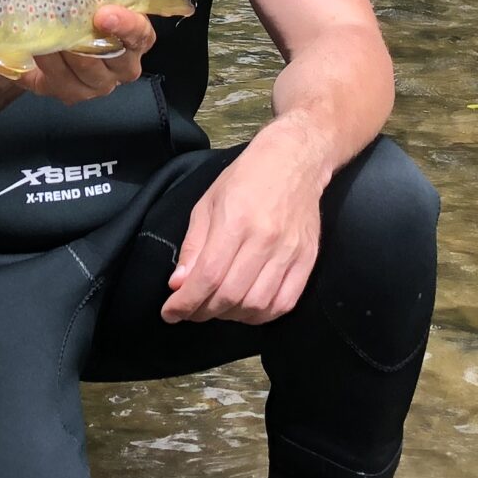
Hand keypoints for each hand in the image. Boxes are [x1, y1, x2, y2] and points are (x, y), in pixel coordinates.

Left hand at [15, 0, 154, 103]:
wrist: (27, 21)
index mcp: (133, 35)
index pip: (143, 36)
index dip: (128, 26)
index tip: (105, 13)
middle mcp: (121, 66)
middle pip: (119, 63)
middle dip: (95, 43)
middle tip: (70, 26)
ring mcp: (96, 85)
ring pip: (86, 74)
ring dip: (66, 51)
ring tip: (47, 30)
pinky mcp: (68, 94)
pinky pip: (60, 83)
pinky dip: (47, 64)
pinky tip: (37, 49)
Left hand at [161, 117, 332, 324]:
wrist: (294, 161)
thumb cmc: (244, 179)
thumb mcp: (207, 204)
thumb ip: (193, 247)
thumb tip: (178, 285)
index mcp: (235, 221)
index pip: (208, 276)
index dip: (186, 302)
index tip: (169, 313)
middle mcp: (264, 239)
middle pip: (231, 295)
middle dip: (203, 311)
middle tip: (191, 311)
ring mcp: (289, 251)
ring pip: (257, 305)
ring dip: (231, 316)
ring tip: (217, 308)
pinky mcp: (308, 260)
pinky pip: (285, 302)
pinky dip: (261, 315)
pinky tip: (246, 309)